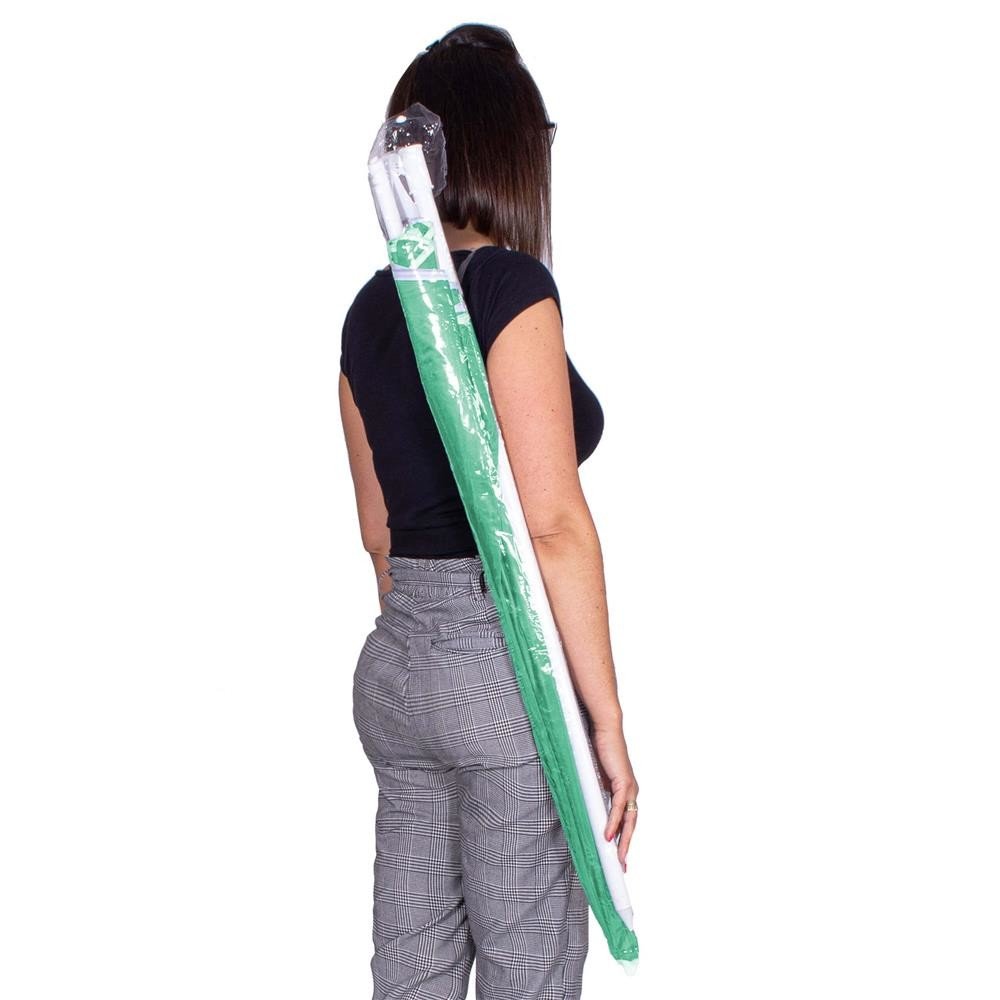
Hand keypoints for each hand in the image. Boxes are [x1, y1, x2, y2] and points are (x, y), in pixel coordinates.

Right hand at [591, 723, 637, 871]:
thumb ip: (595, 792)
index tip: (619, 857)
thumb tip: (588, 809)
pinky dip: (614, 822)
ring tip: (616, 859)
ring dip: (622, 840)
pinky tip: (607, 835)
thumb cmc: (599, 748)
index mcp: (625, 791)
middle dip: (626, 847)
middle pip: (631, 825)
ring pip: (628, 819)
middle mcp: (631, 791)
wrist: (605, 728)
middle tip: (621, 867)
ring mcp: (629, 787)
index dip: (623, 838)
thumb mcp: (595, 777)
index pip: (627, 820)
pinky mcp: (623, 781)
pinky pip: (619, 807)